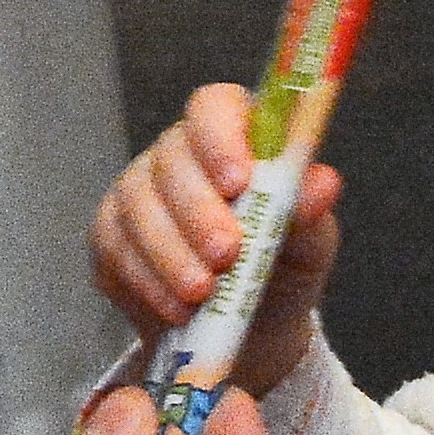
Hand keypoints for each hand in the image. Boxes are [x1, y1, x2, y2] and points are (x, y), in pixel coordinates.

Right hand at [88, 80, 342, 386]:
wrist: (251, 328)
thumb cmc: (283, 266)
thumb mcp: (310, 242)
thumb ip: (310, 210)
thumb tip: (322, 182)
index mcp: (234, 135)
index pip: (214, 105)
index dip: (220, 136)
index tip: (238, 181)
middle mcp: (180, 154)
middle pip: (171, 159)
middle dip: (197, 210)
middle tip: (226, 254)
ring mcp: (139, 191)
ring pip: (138, 205)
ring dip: (170, 252)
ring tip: (202, 292)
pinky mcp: (111, 235)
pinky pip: (116, 249)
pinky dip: (147, 281)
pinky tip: (176, 308)